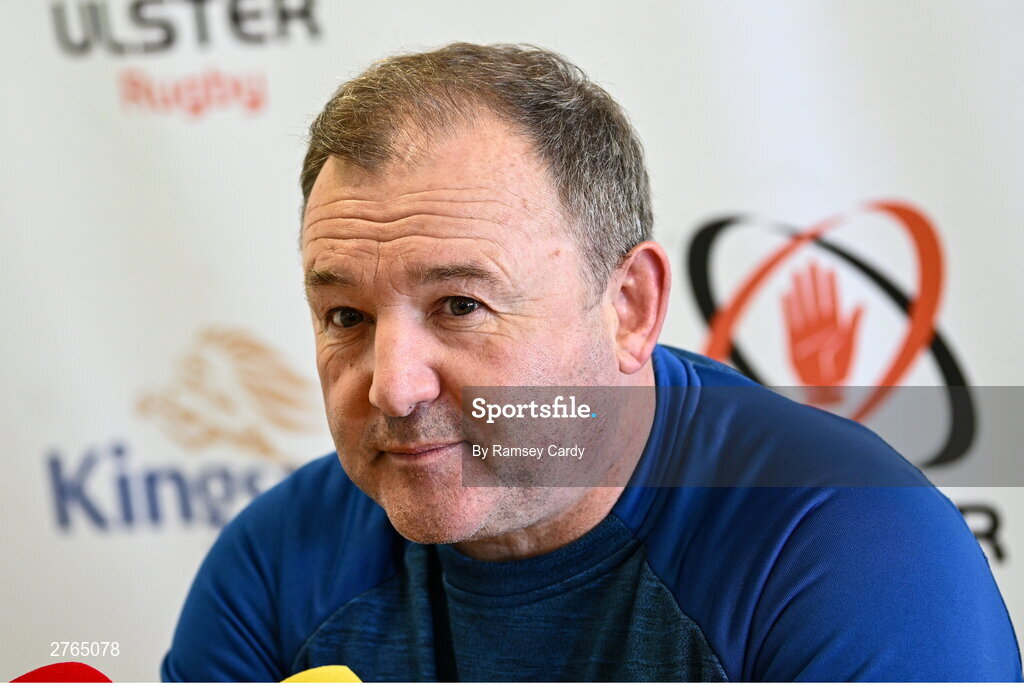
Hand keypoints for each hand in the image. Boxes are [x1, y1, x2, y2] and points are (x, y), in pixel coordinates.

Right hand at [782, 261, 862, 404]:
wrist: (825, 390)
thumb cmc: (841, 371)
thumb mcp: (852, 346)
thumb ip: (854, 324)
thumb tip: (861, 303)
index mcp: (835, 326)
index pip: (832, 300)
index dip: (830, 285)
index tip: (829, 268)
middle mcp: (819, 326)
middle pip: (815, 298)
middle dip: (813, 280)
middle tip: (811, 262)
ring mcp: (805, 332)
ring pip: (802, 305)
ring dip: (800, 289)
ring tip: (796, 273)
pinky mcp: (793, 342)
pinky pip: (789, 320)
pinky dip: (787, 307)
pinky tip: (786, 294)